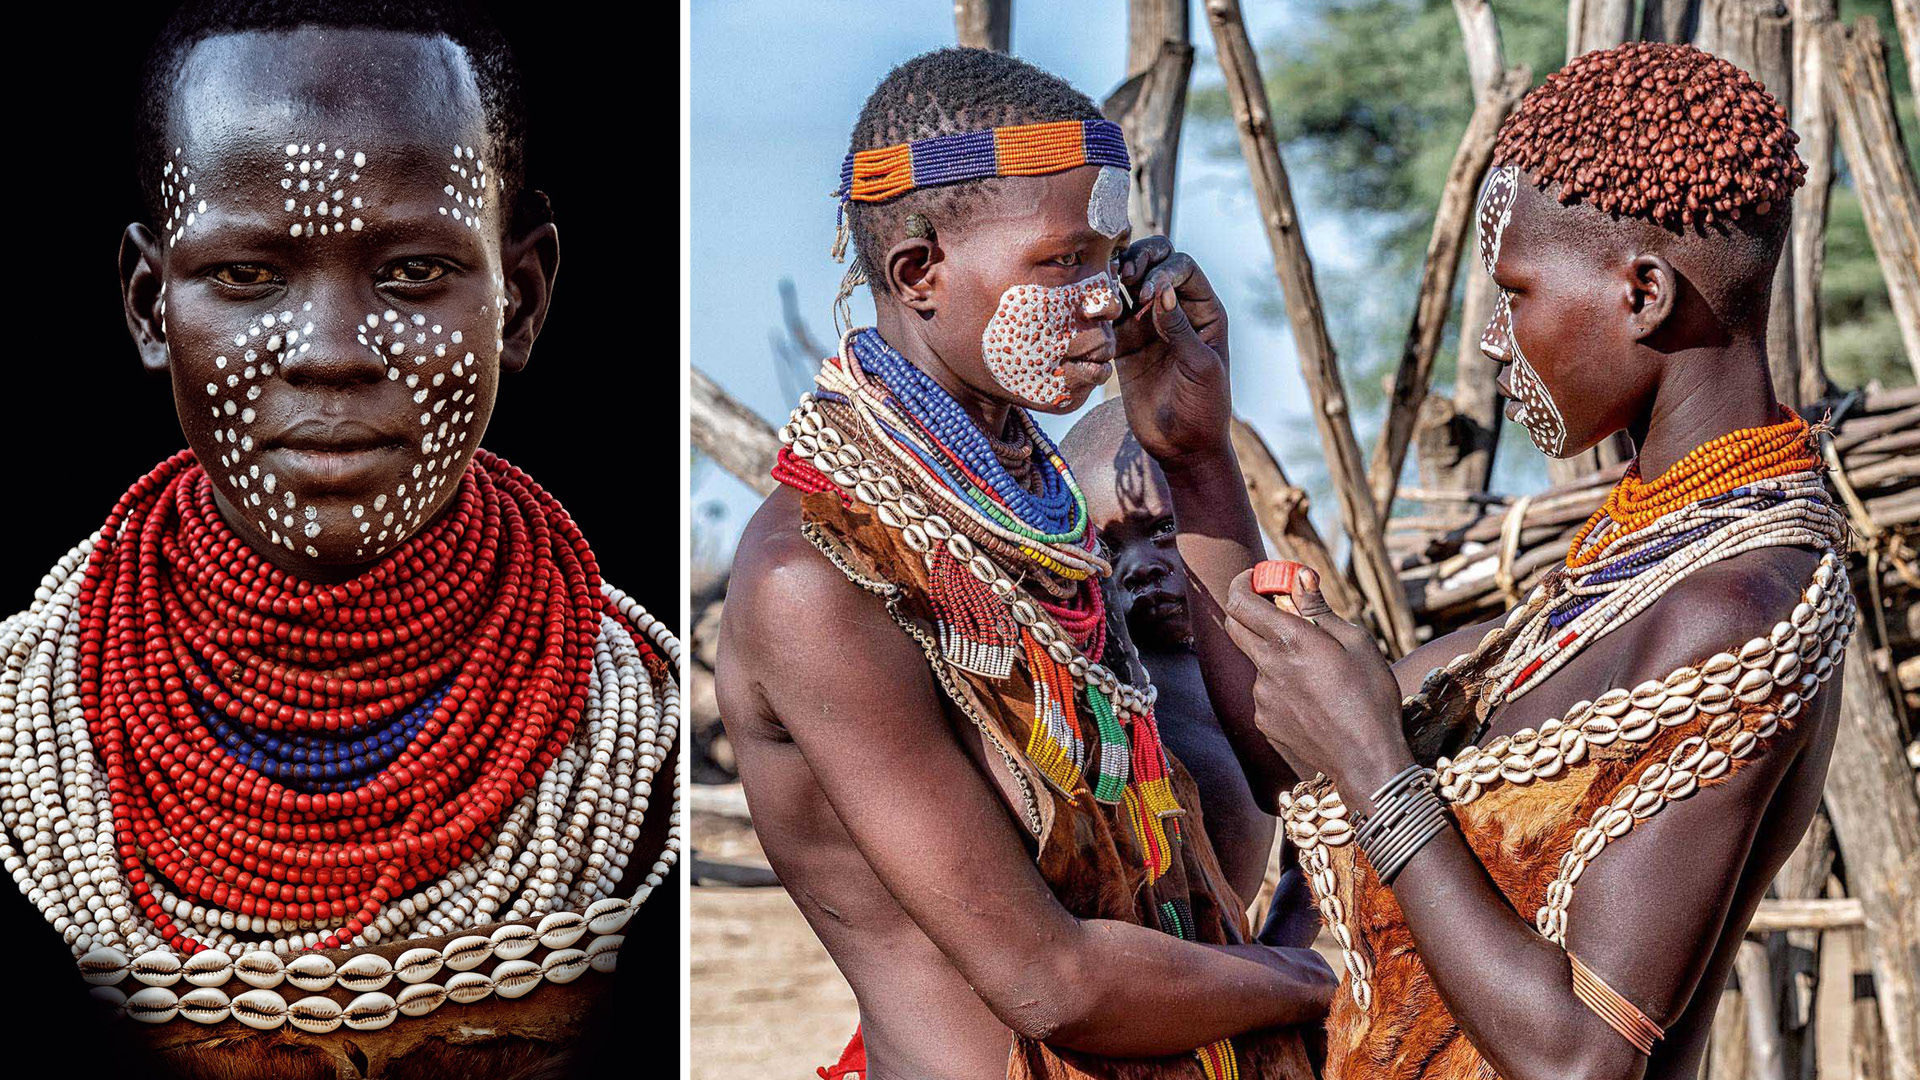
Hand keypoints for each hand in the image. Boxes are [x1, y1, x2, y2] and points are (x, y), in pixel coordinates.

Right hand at [1113, 237, 1232, 468]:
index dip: (1164, 270)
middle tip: (1123, 277)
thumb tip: (1160, 290)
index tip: (1147, 294)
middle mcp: (1176, 310)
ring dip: (1117, 278)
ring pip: (1130, 283)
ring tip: (1105, 290)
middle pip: (1157, 263)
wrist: (1182, 446)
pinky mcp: (1125, 343)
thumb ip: (1180, 328)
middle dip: (1141, 260)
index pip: (1184, 268)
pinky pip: (1110, 314)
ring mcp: (1149, 325)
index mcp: (1204, 311)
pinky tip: (1093, 311)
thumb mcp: (1199, 366)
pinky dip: (1101, 307)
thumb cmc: (1203, 408)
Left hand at [1223, 564, 1412, 809]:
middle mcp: (1266, 667)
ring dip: (1274, 654)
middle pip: (1235, 626)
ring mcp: (1262, 697)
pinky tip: (1313, 699)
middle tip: (1279, 610)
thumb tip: (1299, 577)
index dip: (1245, 582)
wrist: (1367, 760)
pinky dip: (1281, 684)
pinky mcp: (1264, 721)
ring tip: (1317, 672)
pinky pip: (1266, 692)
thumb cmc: (1370, 697)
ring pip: (1256, 661)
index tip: (1258, 577)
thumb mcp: (1356, 642)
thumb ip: (1318, 609)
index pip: (1240, 601)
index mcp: (1289, 641)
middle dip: (1250, 610)